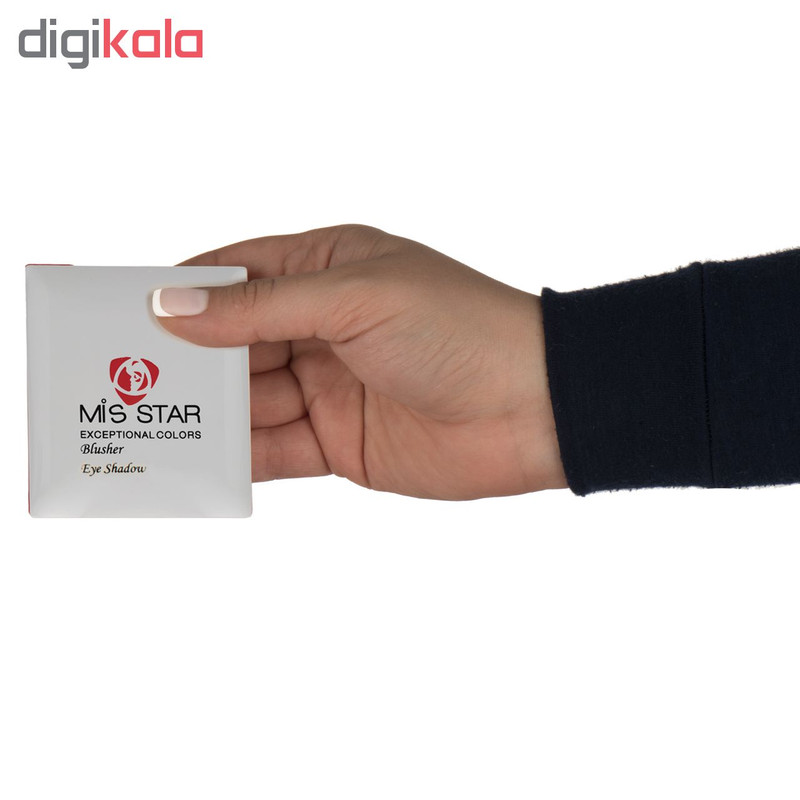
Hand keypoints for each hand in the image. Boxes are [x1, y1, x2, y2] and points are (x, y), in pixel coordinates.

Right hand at [156, 224, 566, 498]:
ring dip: (201, 413)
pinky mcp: (339, 441)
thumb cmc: (460, 328)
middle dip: (181, 360)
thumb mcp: (357, 299)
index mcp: (327, 270)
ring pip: (247, 399)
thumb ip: (262, 308)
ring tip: (138, 425)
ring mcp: (328, 386)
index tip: (121, 311)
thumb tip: (173, 305)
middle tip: (114, 378)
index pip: (235, 274)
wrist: (536, 407)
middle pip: (231, 342)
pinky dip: (236, 457)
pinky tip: (194, 465)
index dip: (179, 291)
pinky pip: (274, 449)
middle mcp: (323, 326)